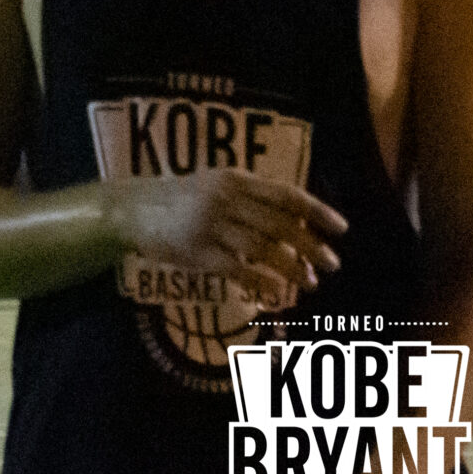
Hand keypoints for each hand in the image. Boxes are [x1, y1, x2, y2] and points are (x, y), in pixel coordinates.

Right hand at [104, 167, 345, 300]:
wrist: (130, 209)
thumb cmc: (180, 197)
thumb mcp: (215, 184)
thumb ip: (251, 197)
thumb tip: (298, 221)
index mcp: (234, 179)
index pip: (286, 194)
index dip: (317, 212)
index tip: (342, 229)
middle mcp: (225, 199)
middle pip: (280, 225)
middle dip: (311, 247)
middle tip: (333, 264)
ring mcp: (210, 226)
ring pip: (264, 250)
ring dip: (292, 269)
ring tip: (310, 284)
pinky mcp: (197, 252)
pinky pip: (238, 270)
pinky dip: (260, 283)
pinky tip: (274, 295)